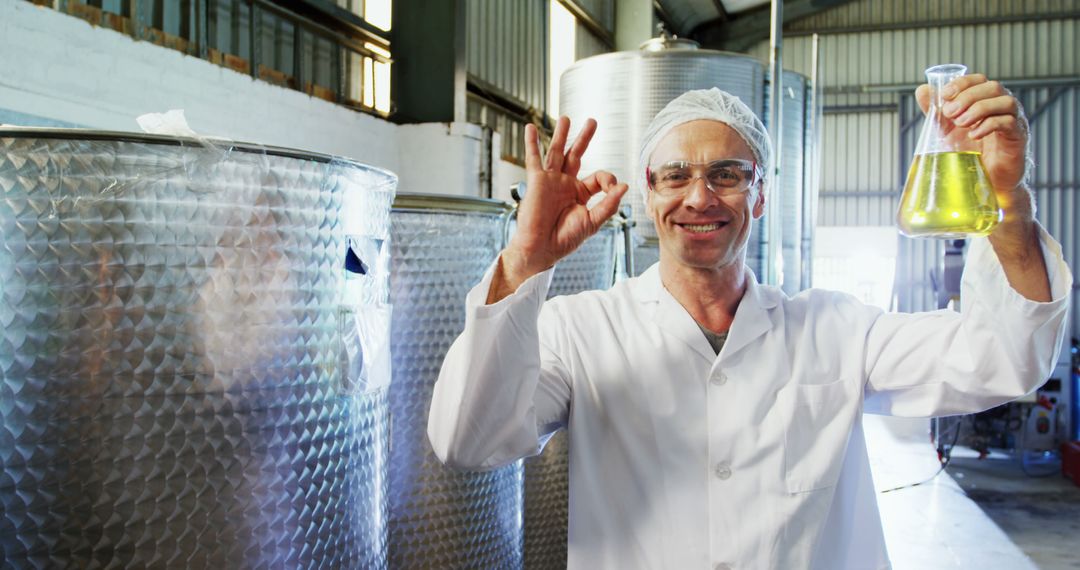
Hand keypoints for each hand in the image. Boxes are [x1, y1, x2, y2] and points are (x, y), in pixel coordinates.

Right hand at [501, 116, 628, 283]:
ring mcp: (551, 181)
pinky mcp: (537, 181)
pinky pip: (534, 158)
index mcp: (580, 193)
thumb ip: (608, 204)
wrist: (541, 248)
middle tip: (592, 122)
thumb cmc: (565, 239)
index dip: (608, 180)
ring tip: (566, 118)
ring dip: (561, 134)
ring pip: (557, 152)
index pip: (598, 177)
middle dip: (584, 138)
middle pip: (577, 154)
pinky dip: (532, 143)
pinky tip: (530, 128)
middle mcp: (565, 184)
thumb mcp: (592, 222)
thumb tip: (623, 186)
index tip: (612, 189)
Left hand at [916, 74, 1031, 219]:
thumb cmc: (969, 152)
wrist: (985, 180)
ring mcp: (1014, 120)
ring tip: (961, 124)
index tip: (945, 94)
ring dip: (979, 109)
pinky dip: (989, 125)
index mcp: (986, 101)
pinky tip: (974, 134)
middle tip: (950, 113)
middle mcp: (1002, 106)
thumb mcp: (947, 130)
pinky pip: (1009, 122)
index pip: (979, 79)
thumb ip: (936, 111)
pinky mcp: (1018, 137)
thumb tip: (922, 89)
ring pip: (1005, 101)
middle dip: (967, 97)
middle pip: (992, 86)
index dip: (963, 83)